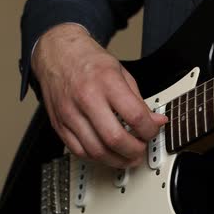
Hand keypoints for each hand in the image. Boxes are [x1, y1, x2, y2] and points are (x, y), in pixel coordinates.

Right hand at [32, 24, 167, 168]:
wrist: (58, 53)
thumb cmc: (90, 61)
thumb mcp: (122, 73)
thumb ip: (139, 100)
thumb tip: (155, 121)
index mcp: (106, 82)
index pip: (135, 115)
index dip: (149, 130)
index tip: (153, 131)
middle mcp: (86, 98)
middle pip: (114, 138)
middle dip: (134, 150)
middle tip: (142, 150)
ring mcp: (70, 113)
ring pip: (96, 150)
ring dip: (117, 160)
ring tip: (128, 157)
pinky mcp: (59, 124)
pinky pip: (78, 151)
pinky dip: (96, 157)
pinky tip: (107, 153)